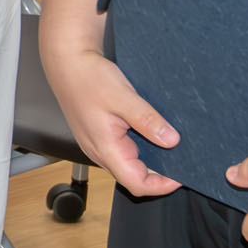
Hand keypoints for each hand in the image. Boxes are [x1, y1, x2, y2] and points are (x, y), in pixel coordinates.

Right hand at [43, 44, 181, 197]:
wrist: (66, 61)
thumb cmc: (88, 77)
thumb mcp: (123, 97)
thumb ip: (148, 121)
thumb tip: (172, 140)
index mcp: (104, 147)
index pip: (136, 183)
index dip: (161, 185)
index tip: (181, 175)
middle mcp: (98, 151)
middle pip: (132, 177)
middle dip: (157, 175)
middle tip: (179, 159)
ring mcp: (95, 143)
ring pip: (126, 164)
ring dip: (148, 161)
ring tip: (166, 145)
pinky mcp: (96, 134)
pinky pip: (120, 151)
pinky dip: (137, 149)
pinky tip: (147, 134)